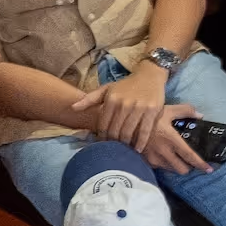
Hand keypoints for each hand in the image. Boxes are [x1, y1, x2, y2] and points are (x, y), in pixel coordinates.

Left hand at [77, 65, 203, 174]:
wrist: (150, 75)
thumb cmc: (126, 85)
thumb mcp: (107, 89)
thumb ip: (90, 99)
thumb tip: (72, 108)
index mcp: (111, 100)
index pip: (103, 125)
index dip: (101, 138)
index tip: (103, 144)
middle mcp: (124, 104)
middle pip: (115, 131)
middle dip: (113, 142)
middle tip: (114, 149)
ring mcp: (139, 108)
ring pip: (129, 133)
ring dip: (125, 144)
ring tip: (124, 150)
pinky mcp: (152, 111)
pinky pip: (145, 131)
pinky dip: (141, 142)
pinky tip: (138, 149)